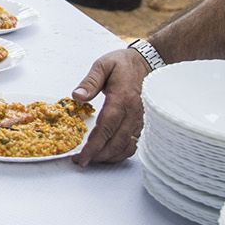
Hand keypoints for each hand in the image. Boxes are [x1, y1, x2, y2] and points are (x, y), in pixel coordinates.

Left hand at [69, 47, 149, 165]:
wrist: (147, 63)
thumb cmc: (123, 64)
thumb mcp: (103, 65)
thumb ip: (90, 81)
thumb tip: (77, 96)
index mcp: (121, 99)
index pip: (106, 128)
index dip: (94, 145)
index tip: (82, 156)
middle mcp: (132, 112)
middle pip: (116, 142)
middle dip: (99, 156)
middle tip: (82, 161)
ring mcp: (139, 119)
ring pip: (126, 146)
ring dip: (109, 157)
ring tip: (92, 160)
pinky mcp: (141, 123)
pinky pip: (132, 143)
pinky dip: (120, 153)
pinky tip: (108, 154)